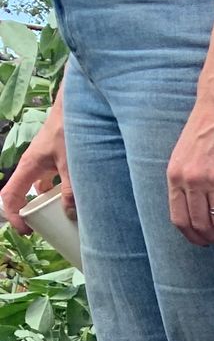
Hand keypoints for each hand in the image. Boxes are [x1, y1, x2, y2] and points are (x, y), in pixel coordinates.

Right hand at [1, 104, 72, 233]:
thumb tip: (70, 214)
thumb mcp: (72, 164)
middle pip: (23, 194)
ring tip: (61, 219)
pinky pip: (53, 182)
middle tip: (46, 229)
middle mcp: (33, 166)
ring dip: (46, 204)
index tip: (26, 230)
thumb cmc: (69, 132)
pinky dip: (60, 193)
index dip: (14, 215)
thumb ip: (71, 190)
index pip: (10, 195)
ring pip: (39, 189)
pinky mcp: (56, 161)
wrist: (76, 110)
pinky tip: (75, 201)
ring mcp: (44, 164)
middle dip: (30, 213)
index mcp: (29, 167)